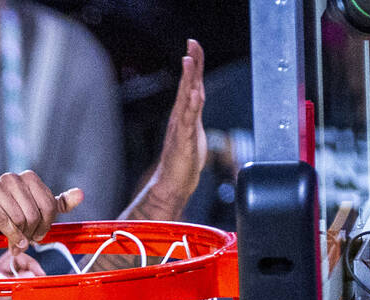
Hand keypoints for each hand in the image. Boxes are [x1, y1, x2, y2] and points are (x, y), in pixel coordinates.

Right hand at [0, 171, 82, 254]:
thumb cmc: (7, 216)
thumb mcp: (35, 211)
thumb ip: (57, 204)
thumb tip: (80, 194)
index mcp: (28, 177)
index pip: (50, 204)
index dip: (47, 224)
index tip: (39, 235)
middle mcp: (12, 178)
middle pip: (35, 213)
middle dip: (33, 232)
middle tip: (26, 241)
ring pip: (21, 218)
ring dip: (20, 237)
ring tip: (16, 244)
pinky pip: (5, 222)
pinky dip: (11, 237)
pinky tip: (11, 244)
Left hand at [0, 249, 43, 299]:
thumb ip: (13, 289)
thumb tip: (32, 274)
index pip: (12, 259)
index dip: (28, 263)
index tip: (40, 276)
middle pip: (22, 273)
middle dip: (32, 284)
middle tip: (38, 297)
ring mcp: (3, 296)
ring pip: (25, 288)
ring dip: (32, 299)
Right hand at [147, 39, 206, 214]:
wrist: (173, 184)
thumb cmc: (182, 161)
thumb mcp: (192, 131)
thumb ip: (193, 113)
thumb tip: (196, 98)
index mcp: (184, 114)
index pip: (190, 84)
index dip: (193, 64)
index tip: (194, 45)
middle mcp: (180, 118)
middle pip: (186, 85)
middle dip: (190, 64)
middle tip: (191, 44)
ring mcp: (181, 128)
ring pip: (185, 99)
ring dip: (187, 80)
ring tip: (189, 62)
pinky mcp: (183, 141)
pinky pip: (187, 120)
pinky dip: (190, 106)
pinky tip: (192, 94)